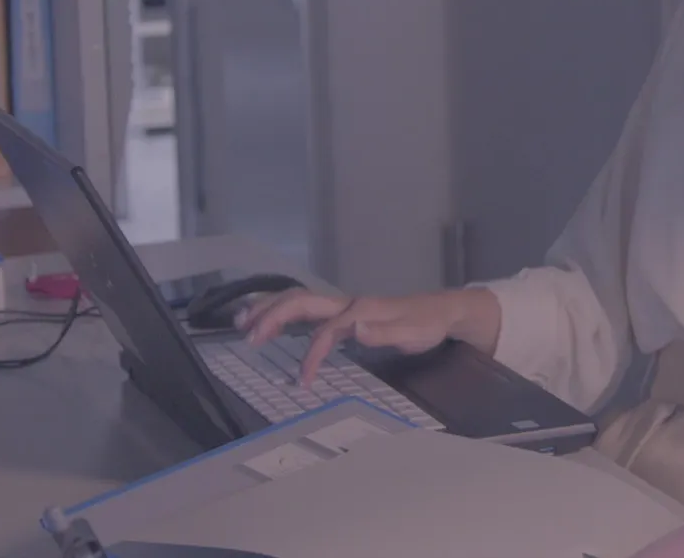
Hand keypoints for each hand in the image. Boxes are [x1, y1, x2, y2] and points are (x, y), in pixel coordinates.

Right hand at [237, 288, 476, 386]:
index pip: (325, 331)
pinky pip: (307, 308)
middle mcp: (347, 303)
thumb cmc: (427, 325)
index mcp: (360, 310)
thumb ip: (385, 332)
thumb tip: (355, 329)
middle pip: (301, 302)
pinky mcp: (344, 311)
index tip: (303, 382)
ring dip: (270, 309)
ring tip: (242, 322)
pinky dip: (282, 311)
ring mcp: (344, 305)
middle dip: (272, 316)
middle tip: (248, 336)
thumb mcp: (414, 334)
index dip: (311, 355)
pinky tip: (267, 321)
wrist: (442, 310)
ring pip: (299, 300)